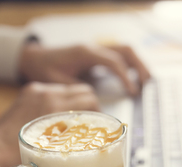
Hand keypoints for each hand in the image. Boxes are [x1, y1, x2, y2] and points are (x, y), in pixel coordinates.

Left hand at [0, 82, 98, 166]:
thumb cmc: (19, 158)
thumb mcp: (53, 152)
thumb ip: (73, 143)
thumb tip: (91, 146)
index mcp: (54, 108)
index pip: (90, 100)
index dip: (98, 113)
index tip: (98, 126)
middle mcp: (47, 95)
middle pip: (84, 92)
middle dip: (91, 107)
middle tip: (89, 124)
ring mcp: (38, 91)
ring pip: (70, 90)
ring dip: (76, 103)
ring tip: (74, 120)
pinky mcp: (29, 92)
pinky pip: (54, 90)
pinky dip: (60, 101)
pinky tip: (58, 115)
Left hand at [19, 44, 150, 95]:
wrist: (34, 57)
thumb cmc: (43, 68)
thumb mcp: (57, 82)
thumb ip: (75, 90)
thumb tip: (93, 103)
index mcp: (85, 53)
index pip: (113, 61)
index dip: (125, 77)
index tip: (133, 92)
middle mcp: (93, 48)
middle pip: (125, 50)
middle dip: (139, 66)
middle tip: (147, 85)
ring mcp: (95, 49)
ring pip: (124, 50)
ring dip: (137, 64)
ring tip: (145, 82)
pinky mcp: (96, 55)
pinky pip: (117, 56)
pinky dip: (128, 66)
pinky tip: (132, 79)